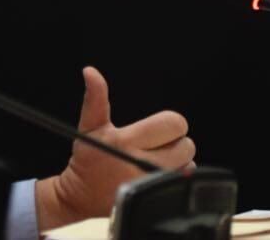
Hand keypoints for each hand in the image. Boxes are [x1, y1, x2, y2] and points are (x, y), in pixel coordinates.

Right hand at [35, 67, 194, 230]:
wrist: (81, 196)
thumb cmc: (88, 159)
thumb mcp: (89, 126)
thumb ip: (95, 98)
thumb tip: (90, 71)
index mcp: (125, 140)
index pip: (173, 123)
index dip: (168, 124)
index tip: (156, 130)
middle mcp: (140, 163)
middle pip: (186, 144)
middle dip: (174, 142)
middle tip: (155, 145)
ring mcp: (151, 183)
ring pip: (189, 163)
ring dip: (177, 160)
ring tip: (155, 160)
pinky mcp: (157, 197)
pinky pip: (184, 181)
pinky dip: (177, 176)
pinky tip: (158, 174)